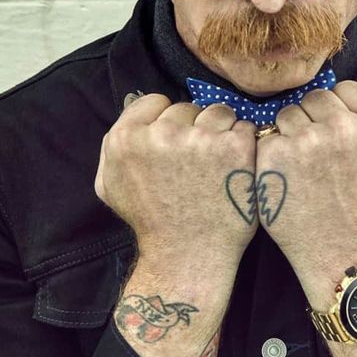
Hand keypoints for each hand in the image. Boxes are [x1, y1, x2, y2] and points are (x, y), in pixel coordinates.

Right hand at [95, 95, 258, 272]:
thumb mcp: (110, 184)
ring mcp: (200, 139)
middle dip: (194, 128)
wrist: (187, 255)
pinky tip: (236, 169)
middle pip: (188, 107)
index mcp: (127, 138)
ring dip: (222, 132)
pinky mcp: (234, 147)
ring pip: (219, 112)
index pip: (155, 102)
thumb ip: (114, 145)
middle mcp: (162, 133)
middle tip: (196, 161)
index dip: (166, 120)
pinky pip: (246, 128)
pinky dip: (245, 144)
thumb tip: (134, 109)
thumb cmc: (151, 222)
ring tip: (218, 164)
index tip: (173, 143)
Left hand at [254, 82, 356, 305]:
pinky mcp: (276, 154)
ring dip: (290, 134)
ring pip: (288, 114)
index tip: (335, 130)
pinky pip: (268, 137)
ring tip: (301, 166)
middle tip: (317, 151)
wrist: (340, 248)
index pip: (344, 89)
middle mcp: (344, 126)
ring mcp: (308, 139)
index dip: (337, 108)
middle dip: (313, 120)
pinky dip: (272, 154)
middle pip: (315, 98)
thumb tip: (343, 95)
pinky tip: (284, 176)